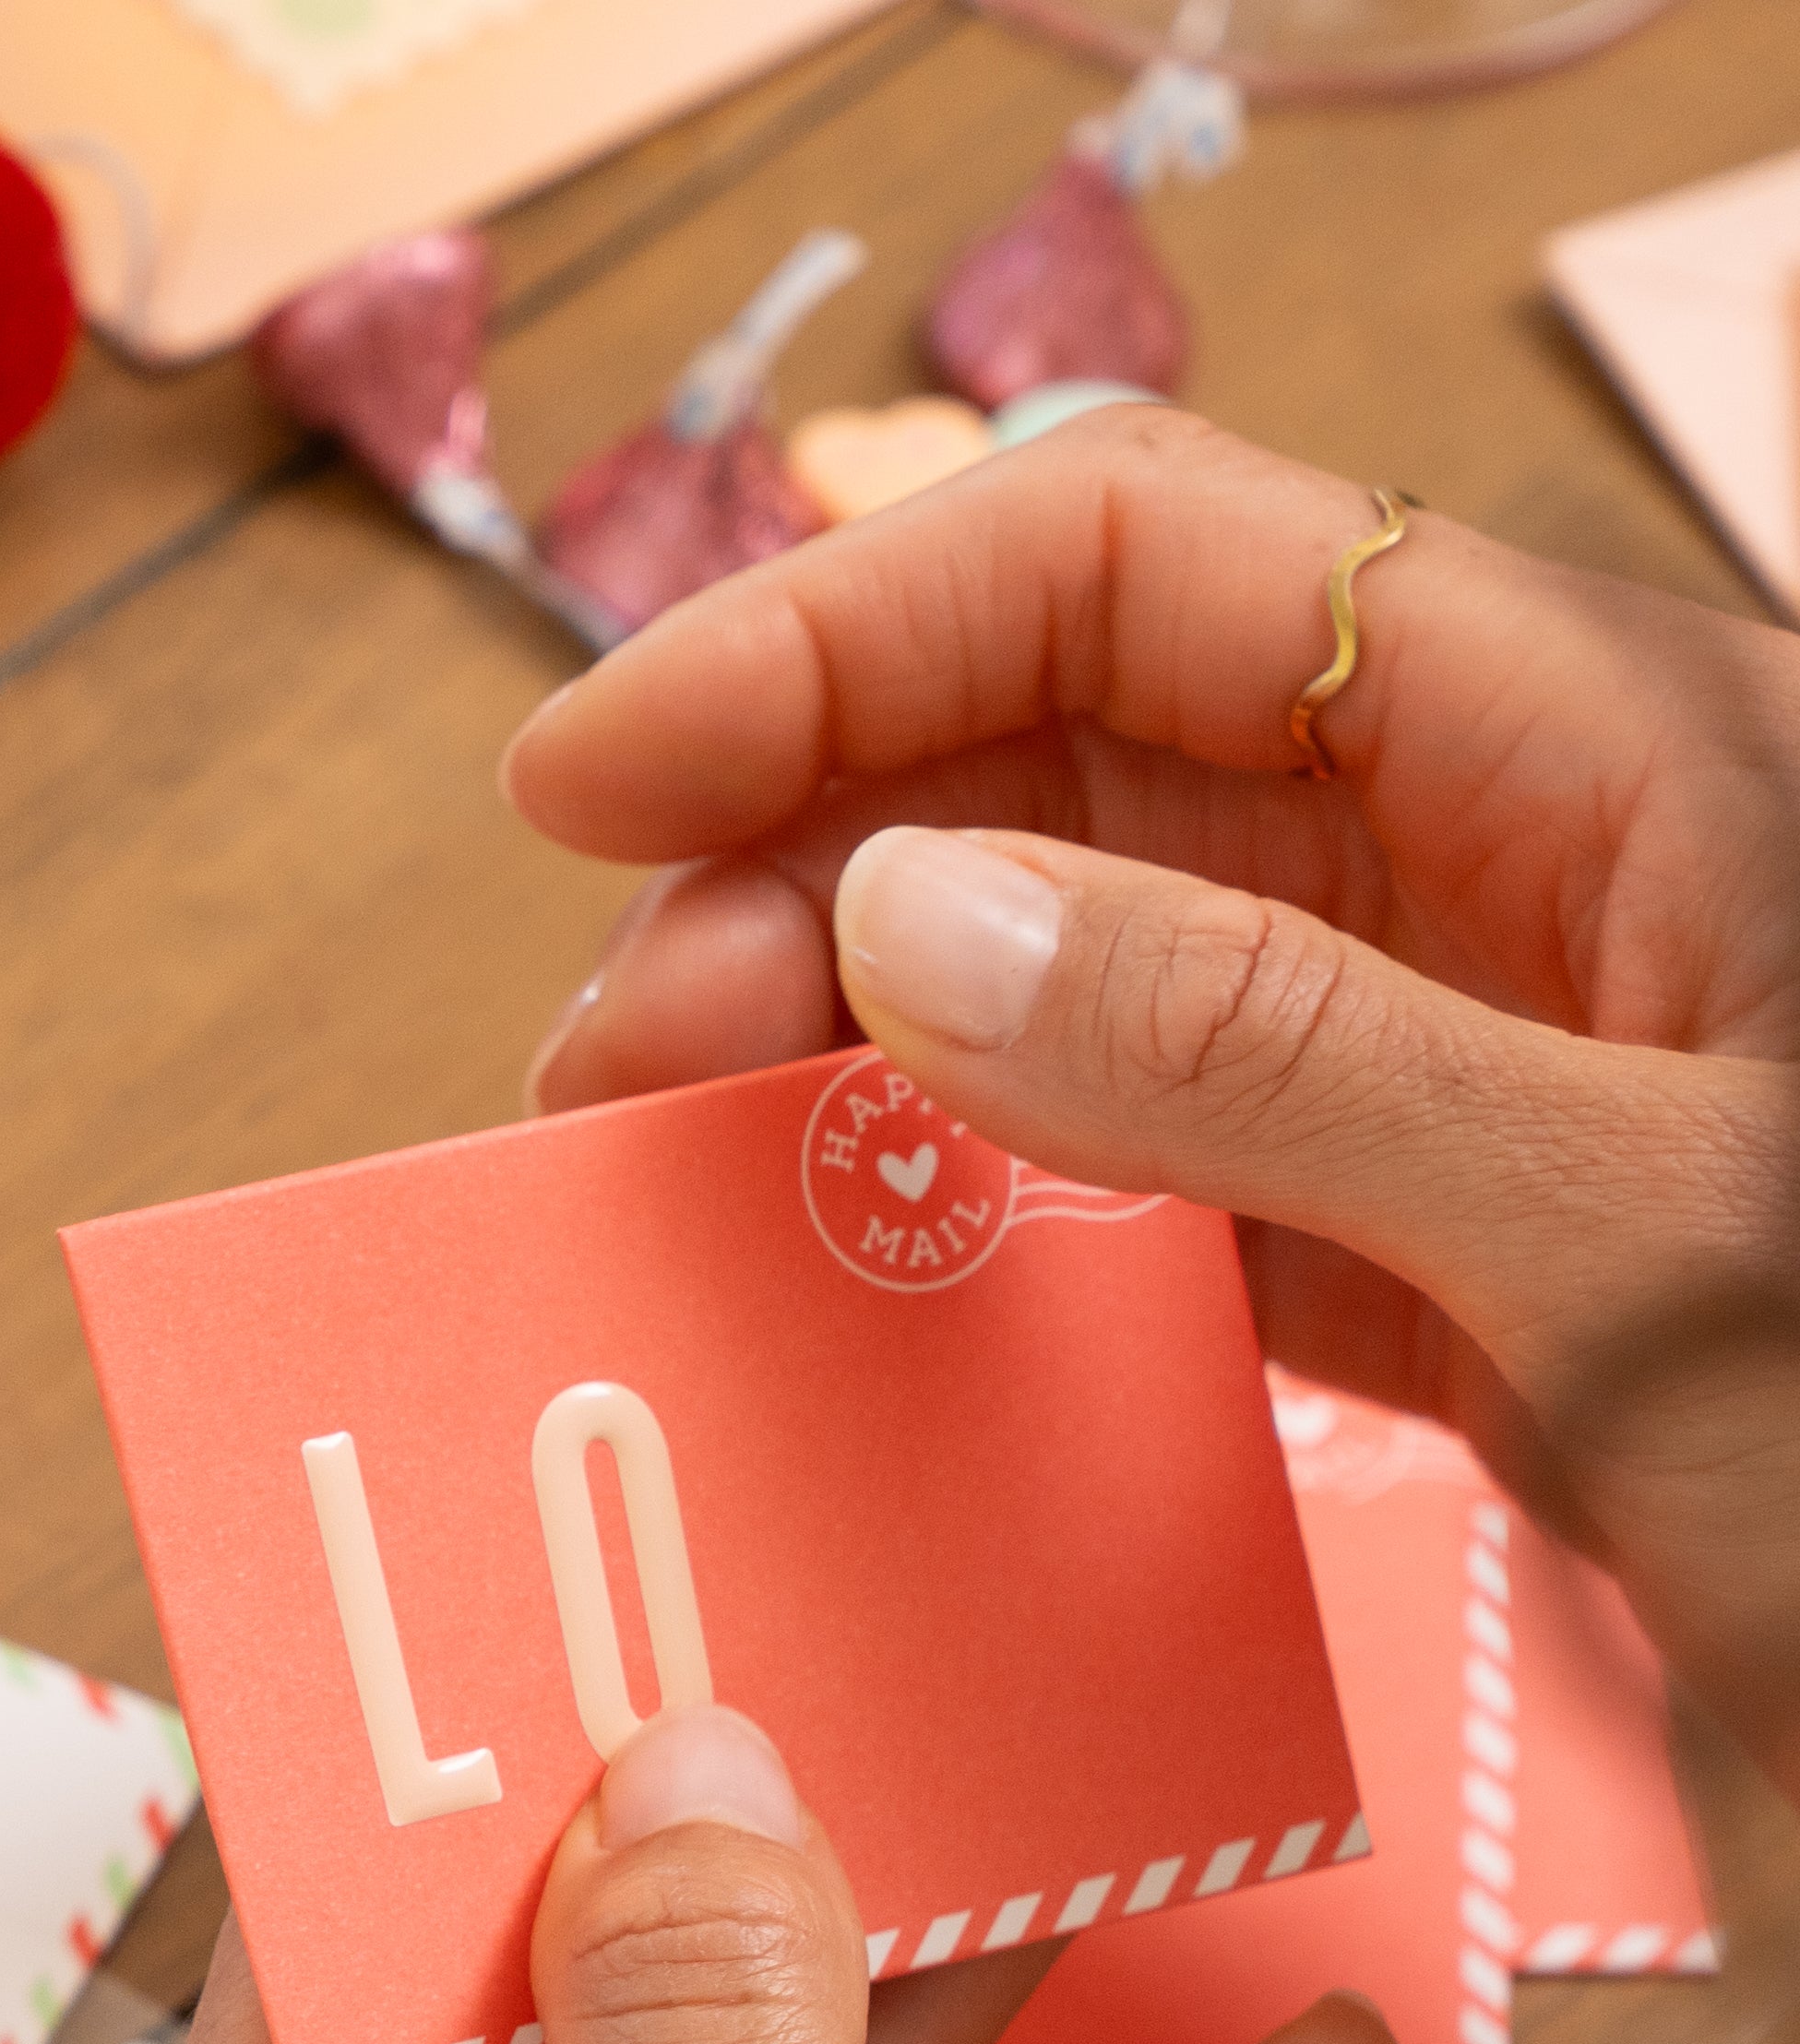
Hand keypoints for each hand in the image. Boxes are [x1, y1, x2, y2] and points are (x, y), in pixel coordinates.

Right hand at [505, 407, 1799, 1797]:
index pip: (1142, 564)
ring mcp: (1465, 1052)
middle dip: (800, 863)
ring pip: (1081, 956)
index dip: (837, 637)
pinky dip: (981, 1207)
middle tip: (613, 1066)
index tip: (594, 789)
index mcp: (1603, 750)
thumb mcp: (1646, 1241)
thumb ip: (1271, 1066)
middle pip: (1072, 749)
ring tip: (688, 1169)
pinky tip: (875, 1281)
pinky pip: (1151, 1163)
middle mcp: (1510, 863)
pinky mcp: (1439, 1234)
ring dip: (852, 1042)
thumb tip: (911, 926)